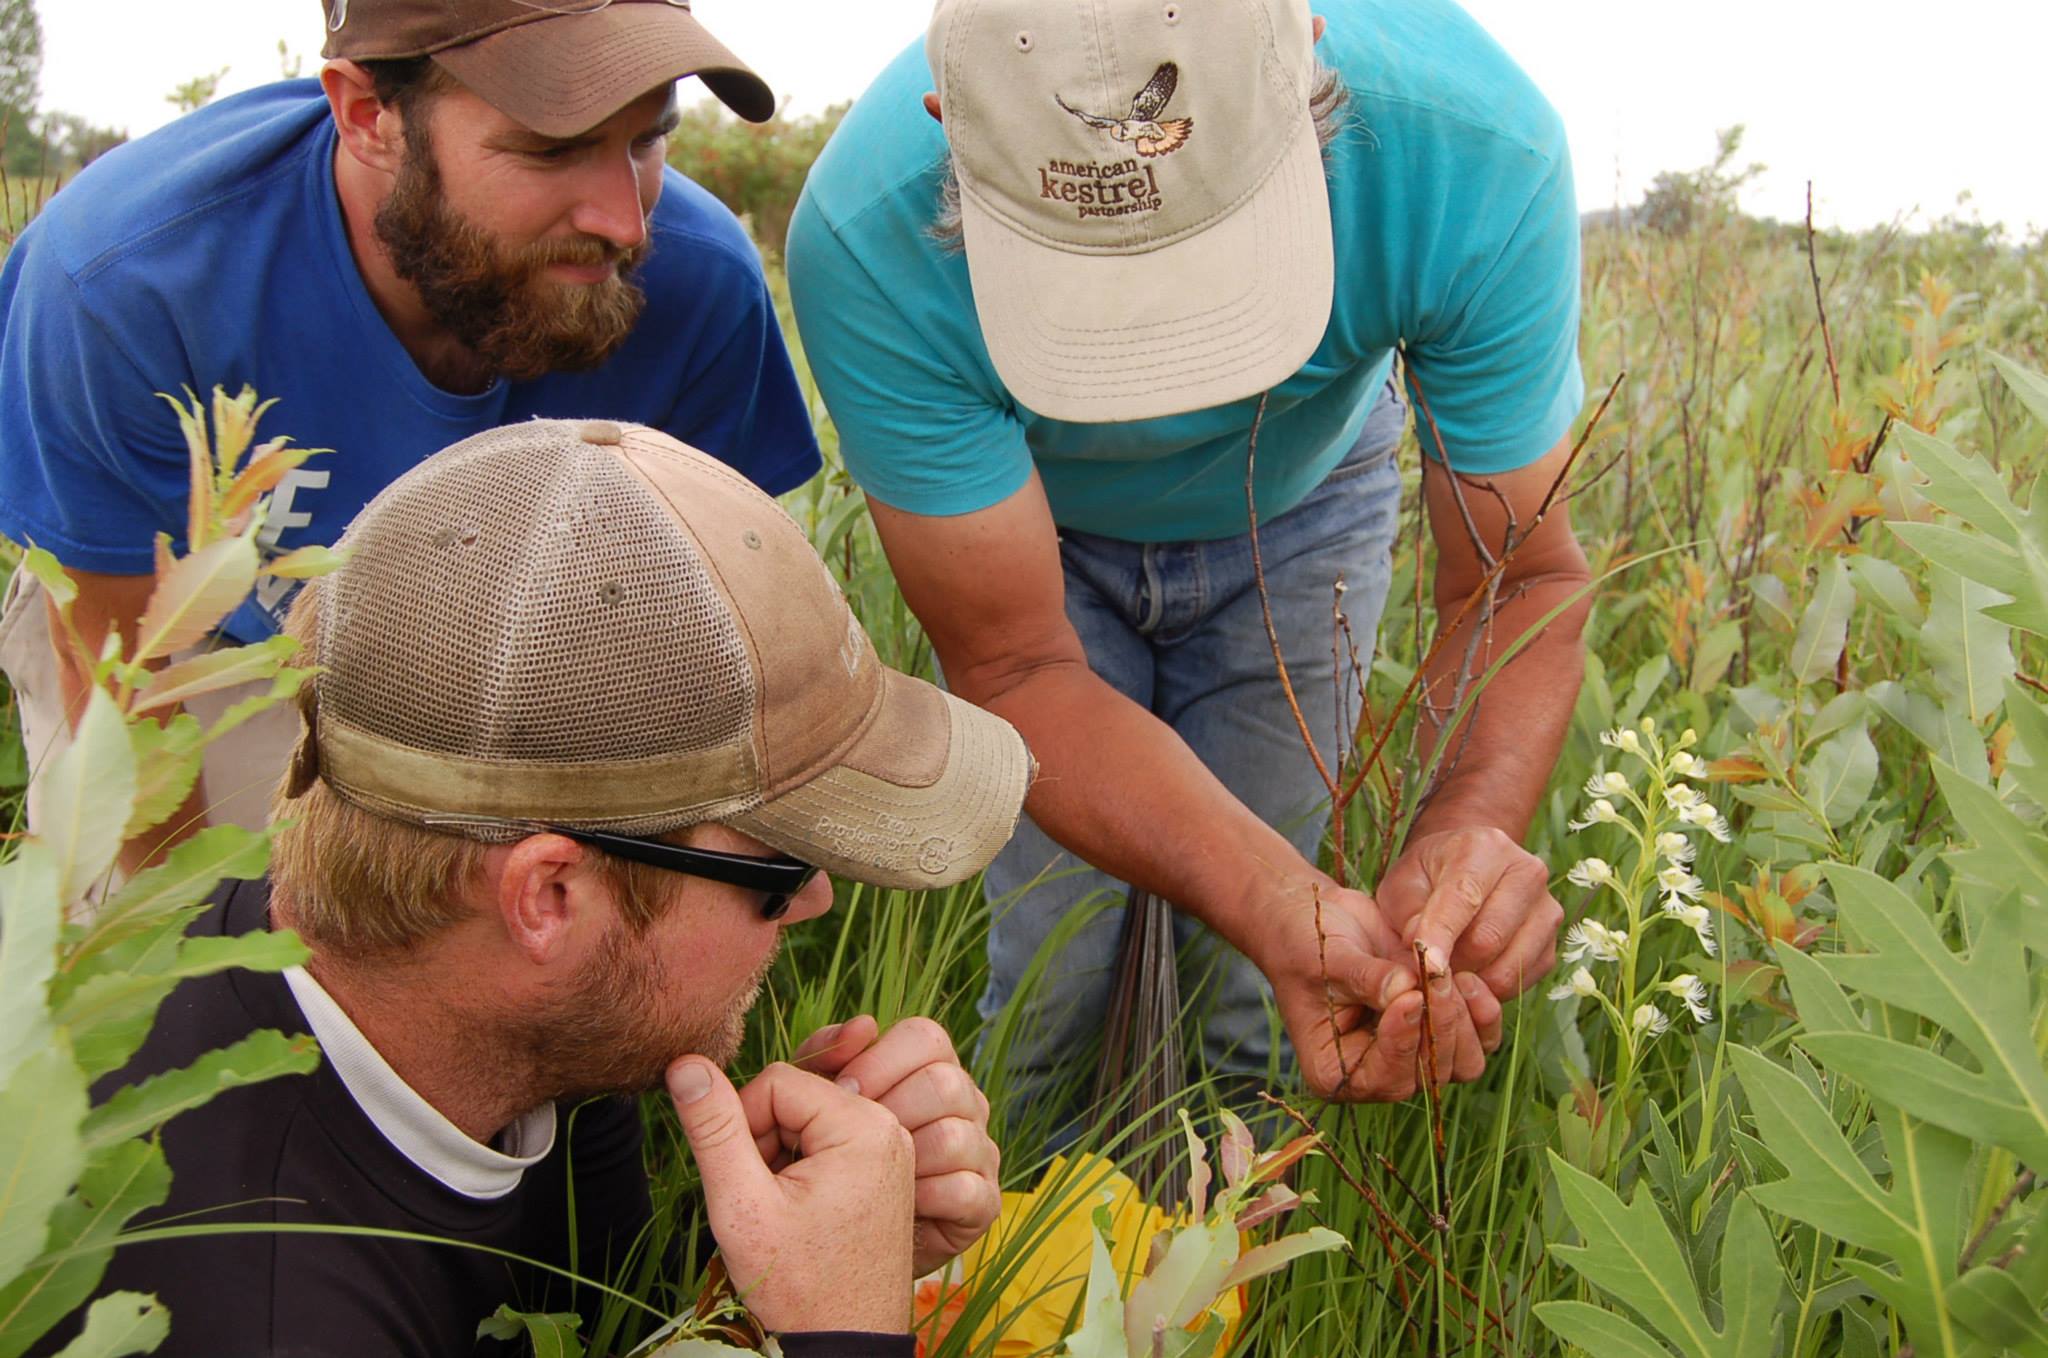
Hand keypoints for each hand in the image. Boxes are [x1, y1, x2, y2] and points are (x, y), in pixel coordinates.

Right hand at [668, 1056, 914, 1333]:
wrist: (844, 1344)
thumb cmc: (798, 1284)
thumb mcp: (742, 1203)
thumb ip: (713, 1128)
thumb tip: (686, 1062)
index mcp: (863, 1125)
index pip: (776, 1081)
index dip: (742, 1125)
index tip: (742, 1179)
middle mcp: (888, 1127)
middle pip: (796, 1098)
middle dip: (764, 1143)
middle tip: (762, 1202)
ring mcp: (892, 1150)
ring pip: (809, 1121)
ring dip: (781, 1158)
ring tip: (781, 1213)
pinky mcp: (887, 1172)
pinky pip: (831, 1145)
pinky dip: (803, 1171)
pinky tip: (799, 1214)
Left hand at [791, 1016, 1000, 1274]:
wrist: (839, 1262)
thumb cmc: (819, 1175)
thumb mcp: (810, 1107)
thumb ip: (823, 1058)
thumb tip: (862, 1024)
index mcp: (928, 1070)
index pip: (925, 1036)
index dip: (878, 1061)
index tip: (840, 1093)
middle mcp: (965, 1105)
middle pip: (946, 1080)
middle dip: (889, 1111)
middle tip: (848, 1142)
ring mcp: (980, 1153)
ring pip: (956, 1135)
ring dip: (904, 1160)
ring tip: (873, 1179)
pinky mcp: (984, 1203)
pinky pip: (965, 1189)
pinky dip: (923, 1201)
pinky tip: (898, 1211)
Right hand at [1249, 880, 1497, 1098]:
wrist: (1314, 919)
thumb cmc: (1305, 944)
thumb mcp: (1328, 961)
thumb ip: (1367, 979)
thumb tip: (1407, 989)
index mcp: (1336, 1071)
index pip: (1384, 1077)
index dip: (1402, 1041)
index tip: (1409, 996)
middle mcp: (1376, 1071)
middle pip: (1430, 1074)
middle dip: (1438, 1024)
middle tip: (1435, 973)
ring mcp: (1411, 1051)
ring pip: (1462, 1062)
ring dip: (1463, 1020)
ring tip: (1448, 974)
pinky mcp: (1436, 1026)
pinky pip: (1477, 1037)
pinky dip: (1481, 1013)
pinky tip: (1470, 979)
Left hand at [1375, 826, 1563, 1000]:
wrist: (1461, 872)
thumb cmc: (1426, 878)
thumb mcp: (1401, 886)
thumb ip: (1407, 915)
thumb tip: (1426, 954)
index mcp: (1485, 848)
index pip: (1464, 898)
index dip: (1441, 936)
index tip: (1425, 967)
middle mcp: (1527, 872)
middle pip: (1488, 938)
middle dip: (1452, 963)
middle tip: (1427, 968)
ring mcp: (1547, 908)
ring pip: (1508, 966)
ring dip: (1472, 980)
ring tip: (1448, 970)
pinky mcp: (1553, 943)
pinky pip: (1522, 982)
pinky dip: (1492, 989)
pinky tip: (1471, 974)